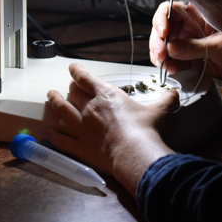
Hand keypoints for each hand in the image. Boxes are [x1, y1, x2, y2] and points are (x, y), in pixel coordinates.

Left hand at [45, 63, 176, 193]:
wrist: (135, 153)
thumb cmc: (146, 131)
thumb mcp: (160, 111)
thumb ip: (166, 100)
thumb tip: (174, 94)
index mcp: (107, 96)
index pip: (87, 78)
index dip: (77, 72)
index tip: (73, 69)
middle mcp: (91, 109)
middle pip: (73, 93)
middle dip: (69, 88)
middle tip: (67, 87)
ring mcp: (83, 128)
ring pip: (62, 111)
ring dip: (55, 102)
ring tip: (50, 97)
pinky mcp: (80, 147)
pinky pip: (62, 140)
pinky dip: (53, 135)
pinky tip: (47, 132)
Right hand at [150, 1, 221, 81]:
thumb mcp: (220, 45)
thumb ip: (195, 47)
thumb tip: (171, 48)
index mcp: (198, 14)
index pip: (171, 9)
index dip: (162, 19)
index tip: (163, 33)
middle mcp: (189, 25)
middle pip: (163, 28)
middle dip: (158, 41)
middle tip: (160, 54)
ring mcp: (188, 41)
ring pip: (165, 45)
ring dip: (160, 54)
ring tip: (164, 64)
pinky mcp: (188, 57)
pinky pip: (173, 59)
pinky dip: (169, 65)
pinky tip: (171, 69)